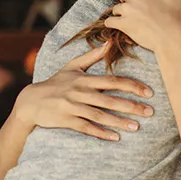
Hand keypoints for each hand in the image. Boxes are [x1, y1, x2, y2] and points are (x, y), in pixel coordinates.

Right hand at [13, 43, 153, 140]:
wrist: (30, 102)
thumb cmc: (56, 83)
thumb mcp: (72, 67)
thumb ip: (92, 56)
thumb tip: (109, 41)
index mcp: (84, 79)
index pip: (113, 81)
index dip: (132, 86)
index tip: (149, 92)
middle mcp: (80, 92)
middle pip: (110, 100)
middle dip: (131, 106)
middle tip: (150, 112)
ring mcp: (72, 107)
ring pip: (100, 115)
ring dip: (119, 121)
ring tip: (137, 126)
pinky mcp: (66, 120)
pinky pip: (86, 127)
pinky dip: (101, 133)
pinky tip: (115, 137)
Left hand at [105, 0, 180, 52]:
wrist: (175, 39)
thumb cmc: (179, 16)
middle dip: (126, 0)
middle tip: (136, 8)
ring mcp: (127, 11)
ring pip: (116, 8)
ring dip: (122, 13)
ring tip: (132, 19)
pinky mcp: (124, 25)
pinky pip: (110, 22)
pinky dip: (112, 24)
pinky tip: (119, 26)